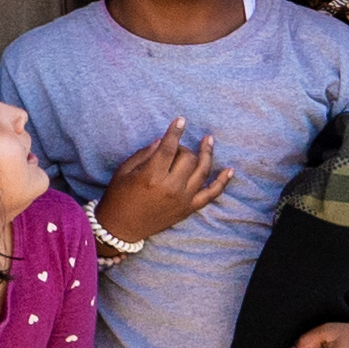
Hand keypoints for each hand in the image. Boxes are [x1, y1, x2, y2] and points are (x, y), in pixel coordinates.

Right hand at [100, 123, 227, 244]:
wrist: (121, 227)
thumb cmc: (118, 196)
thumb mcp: (124, 170)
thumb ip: (145, 154)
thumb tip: (164, 141)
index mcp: (151, 176)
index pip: (169, 148)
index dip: (176, 132)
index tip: (181, 120)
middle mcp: (170, 188)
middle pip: (188, 158)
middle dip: (183, 147)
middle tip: (174, 148)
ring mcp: (182, 199)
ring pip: (202, 171)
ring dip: (207, 154)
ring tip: (208, 140)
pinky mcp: (188, 209)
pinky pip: (211, 194)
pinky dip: (222, 182)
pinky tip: (230, 170)